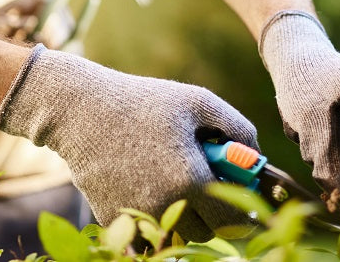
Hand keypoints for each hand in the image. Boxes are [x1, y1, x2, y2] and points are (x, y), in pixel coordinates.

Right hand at [0, 45, 257, 241]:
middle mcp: (166, 207)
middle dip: (218, 214)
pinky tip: (156, 188)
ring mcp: (139, 218)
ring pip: (180, 238)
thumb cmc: (145, 101)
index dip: (246, 208)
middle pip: (209, 234)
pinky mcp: (116, 221)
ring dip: (190, 220)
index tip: (245, 194)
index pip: (235, 218)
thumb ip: (236, 127)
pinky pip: (151, 236)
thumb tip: (256, 154)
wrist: (83, 111)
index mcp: (191, 179)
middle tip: (212, 184)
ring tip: (183, 183)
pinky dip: (160, 221)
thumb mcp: (197, 101)